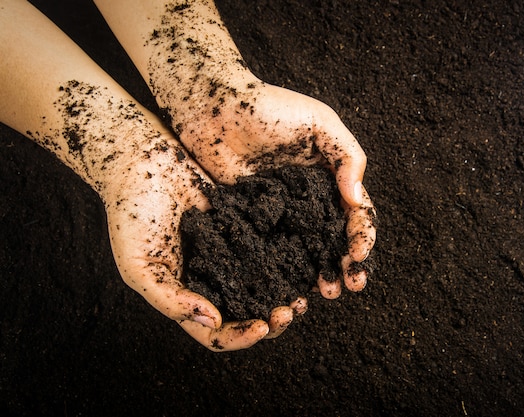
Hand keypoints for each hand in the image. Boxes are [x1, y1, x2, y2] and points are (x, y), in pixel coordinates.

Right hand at [101, 130, 304, 349]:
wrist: (144, 160)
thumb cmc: (131, 215)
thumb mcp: (138, 265)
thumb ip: (171, 299)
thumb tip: (212, 321)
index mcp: (187, 296)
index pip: (216, 333)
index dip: (240, 337)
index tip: (262, 327)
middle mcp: (212, 280)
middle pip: (246, 314)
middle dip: (271, 321)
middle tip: (291, 312)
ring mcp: (230, 254)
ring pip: (263, 286)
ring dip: (284, 295)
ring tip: (303, 295)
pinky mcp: (244, 228)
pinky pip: (268, 249)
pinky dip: (286, 259)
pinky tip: (302, 259)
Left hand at [177, 80, 376, 298]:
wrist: (212, 109)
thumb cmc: (269, 108)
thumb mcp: (319, 122)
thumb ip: (348, 156)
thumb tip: (356, 201)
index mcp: (330, 178)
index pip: (356, 212)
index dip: (363, 235)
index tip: (359, 255)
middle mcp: (309, 200)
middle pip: (336, 238)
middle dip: (348, 264)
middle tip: (350, 285)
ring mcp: (281, 213)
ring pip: (308, 251)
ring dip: (322, 273)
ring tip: (326, 292)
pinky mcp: (254, 221)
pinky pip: (275, 250)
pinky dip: (287, 271)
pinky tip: (292, 287)